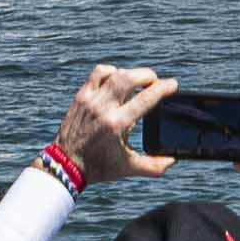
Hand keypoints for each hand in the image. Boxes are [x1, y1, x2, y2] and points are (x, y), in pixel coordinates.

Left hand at [55, 62, 171, 184]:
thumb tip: (173, 160)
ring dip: (131, 73)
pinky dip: (111, 72)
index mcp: (117, 124)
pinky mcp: (82, 96)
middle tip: (156, 81)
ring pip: (114, 73)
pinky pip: (97, 73)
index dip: (162, 88)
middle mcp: (104, 108)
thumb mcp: (129, 168)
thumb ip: (154, 166)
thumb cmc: (99, 166)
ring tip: (139, 81)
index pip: (145, 98)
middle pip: (129, 78)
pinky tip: (117, 80)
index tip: (173, 84)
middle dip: (148, 76)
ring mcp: (91, 100)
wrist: (66, 165)